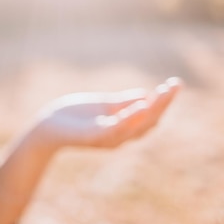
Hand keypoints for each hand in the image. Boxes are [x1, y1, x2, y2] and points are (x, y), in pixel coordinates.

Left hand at [34, 77, 180, 151]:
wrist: (47, 127)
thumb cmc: (74, 116)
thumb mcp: (103, 105)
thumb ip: (123, 102)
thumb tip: (147, 94)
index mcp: (123, 127)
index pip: (150, 117)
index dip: (164, 102)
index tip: (175, 84)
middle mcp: (119, 137)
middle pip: (148, 122)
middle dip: (164, 104)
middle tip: (176, 85)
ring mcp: (107, 139)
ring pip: (135, 127)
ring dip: (152, 110)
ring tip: (163, 93)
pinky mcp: (92, 137)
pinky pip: (114, 129)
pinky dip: (129, 118)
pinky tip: (140, 106)